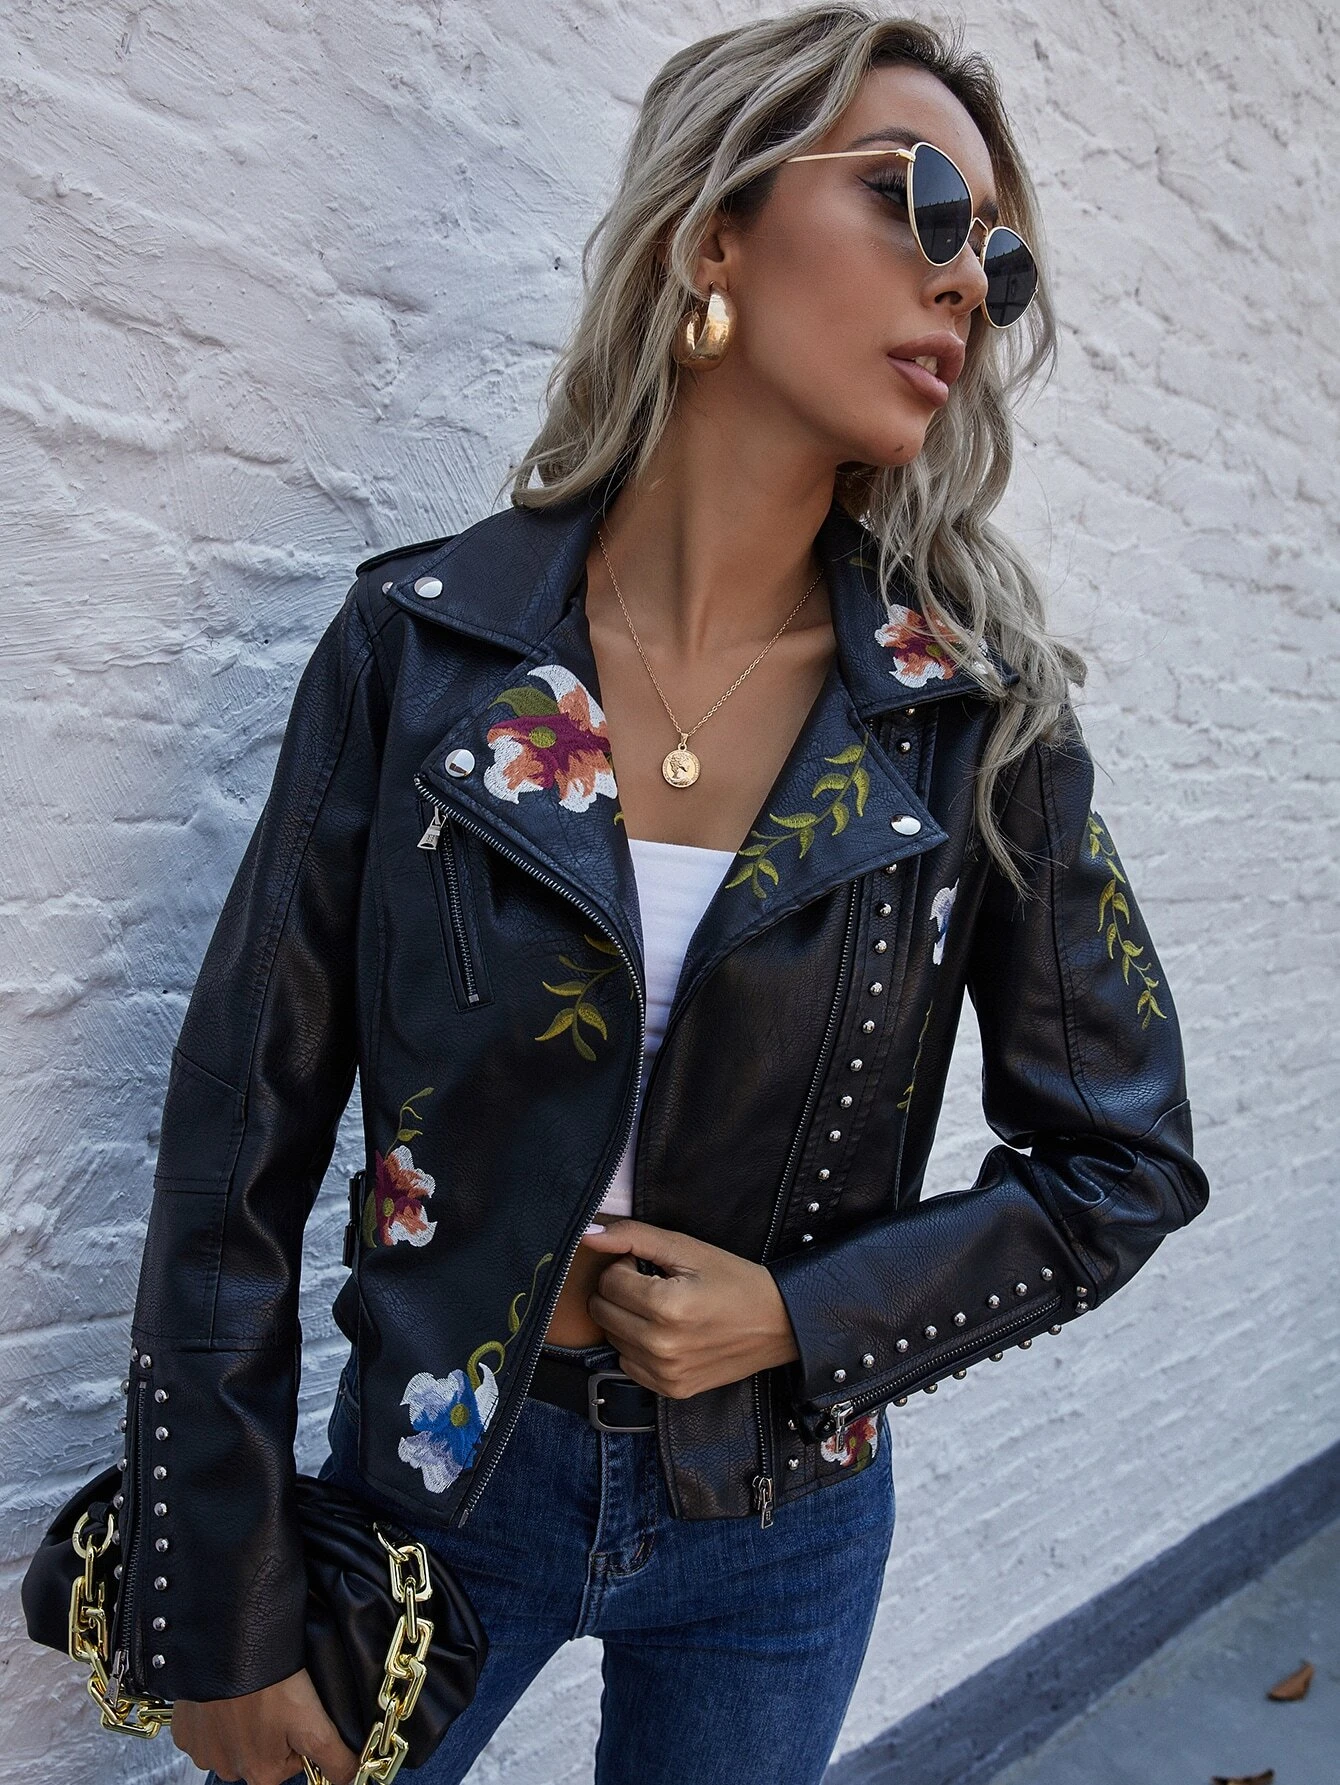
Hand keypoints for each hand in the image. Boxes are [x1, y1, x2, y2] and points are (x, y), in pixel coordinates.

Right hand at [172, 1666, 358, 1784]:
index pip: (291, 1762)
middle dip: (269, 1729)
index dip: (298, 1733)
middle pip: (261, 1753)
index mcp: (261, 1775)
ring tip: (252, 1692)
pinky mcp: (185, 1730)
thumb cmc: (271, 1683)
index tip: (296, 1707)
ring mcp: (203, 1751)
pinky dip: (216, 1713)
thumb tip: (349, 1777)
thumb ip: (333, 1756)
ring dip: (242, 1721)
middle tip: (274, 1696)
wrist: (229, 1647)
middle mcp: (228, 1771)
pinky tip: (227, 1693)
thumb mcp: (313, 1722)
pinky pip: (206, 1728)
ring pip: (233, 1740)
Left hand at [581, 1217, 799, 1397]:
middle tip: (655, 1286)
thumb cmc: (735, 1280)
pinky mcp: (671, 1390)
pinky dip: (639, 1347)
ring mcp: (665, 1373)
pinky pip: (628, 1365)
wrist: (779, 1323)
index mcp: (666, 1306)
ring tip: (664, 1310)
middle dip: (621, 1292)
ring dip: (628, 1320)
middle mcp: (661, 1346)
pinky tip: (666, 1335)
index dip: (627, 1266)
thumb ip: (633, 1236)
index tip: (653, 1267)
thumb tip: (589, 1234)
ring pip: (611, 1338)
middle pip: (602, 1311)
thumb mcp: (687, 1248)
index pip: (608, 1280)